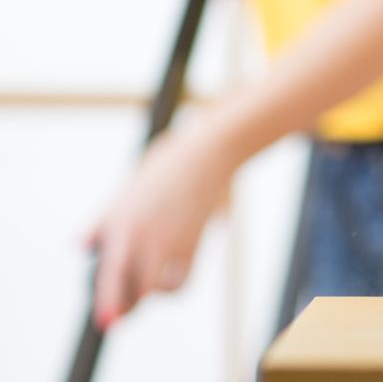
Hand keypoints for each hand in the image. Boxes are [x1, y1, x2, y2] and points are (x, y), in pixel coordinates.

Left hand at [86, 118, 236, 326]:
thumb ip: (103, 221)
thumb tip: (81, 245)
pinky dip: (173, 286)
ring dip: (150, 293)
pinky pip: (182, 281)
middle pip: (136, 289)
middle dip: (128, 303)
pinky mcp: (194, 243)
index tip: (107, 323)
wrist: (209, 153)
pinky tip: (170, 275)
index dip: (108, 301)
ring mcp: (172, 240)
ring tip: (148, 282)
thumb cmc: (167, 167)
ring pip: (157, 289)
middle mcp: (146, 235)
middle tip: (123, 307)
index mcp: (123, 222)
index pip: (112, 272)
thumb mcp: (126, 190)